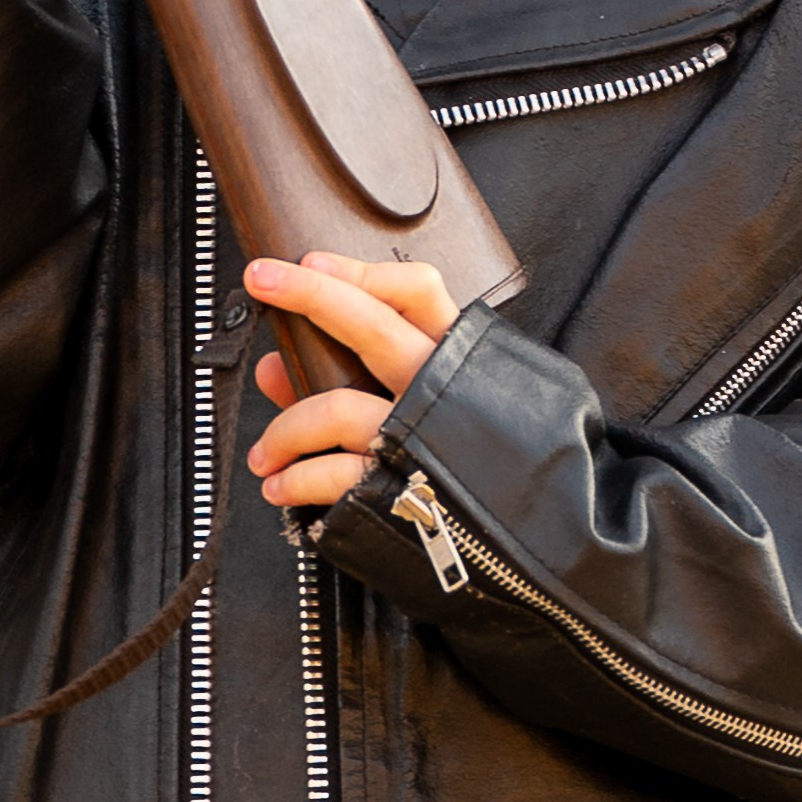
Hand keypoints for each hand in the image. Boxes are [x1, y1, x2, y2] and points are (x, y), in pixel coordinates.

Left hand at [243, 252, 460, 509]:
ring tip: (266, 451)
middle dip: (310, 295)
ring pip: (339, 406)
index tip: (311, 263)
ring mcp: (423, 440)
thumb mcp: (443, 409)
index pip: (419, 293)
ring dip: (285, 428)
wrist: (540, 539)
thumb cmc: (483, 471)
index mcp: (460, 361)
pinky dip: (296, 479)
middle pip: (374, 327)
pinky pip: (335, 474)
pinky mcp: (405, 491)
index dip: (362, 273)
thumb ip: (356, 383)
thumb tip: (277, 367)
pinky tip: (281, 485)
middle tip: (261, 277)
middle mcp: (444, 391)